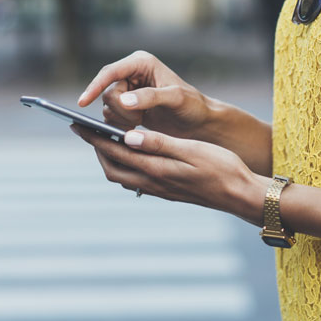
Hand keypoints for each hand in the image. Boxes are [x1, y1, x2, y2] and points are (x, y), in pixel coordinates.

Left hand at [70, 124, 265, 225]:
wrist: (241, 195)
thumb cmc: (222, 168)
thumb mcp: (191, 150)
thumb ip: (158, 143)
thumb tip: (127, 136)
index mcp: (156, 169)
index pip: (116, 152)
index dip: (94, 138)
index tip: (78, 125)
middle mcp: (153, 183)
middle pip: (112, 168)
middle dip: (96, 149)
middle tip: (85, 131)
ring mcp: (160, 190)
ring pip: (122, 176)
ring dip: (109, 159)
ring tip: (104, 140)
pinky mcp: (168, 193)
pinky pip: (135, 181)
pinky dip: (124, 167)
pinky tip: (131, 156)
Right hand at [78, 51, 211, 138]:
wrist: (198, 122)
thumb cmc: (191, 105)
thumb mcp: (175, 98)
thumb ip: (150, 97)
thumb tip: (123, 100)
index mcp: (141, 63)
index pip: (110, 72)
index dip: (95, 86)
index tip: (83, 103)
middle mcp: (131, 73)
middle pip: (107, 92)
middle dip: (120, 110)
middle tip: (139, 120)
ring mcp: (127, 90)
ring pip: (107, 107)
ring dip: (120, 119)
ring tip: (141, 122)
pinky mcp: (126, 106)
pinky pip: (110, 116)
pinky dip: (120, 125)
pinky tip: (136, 128)